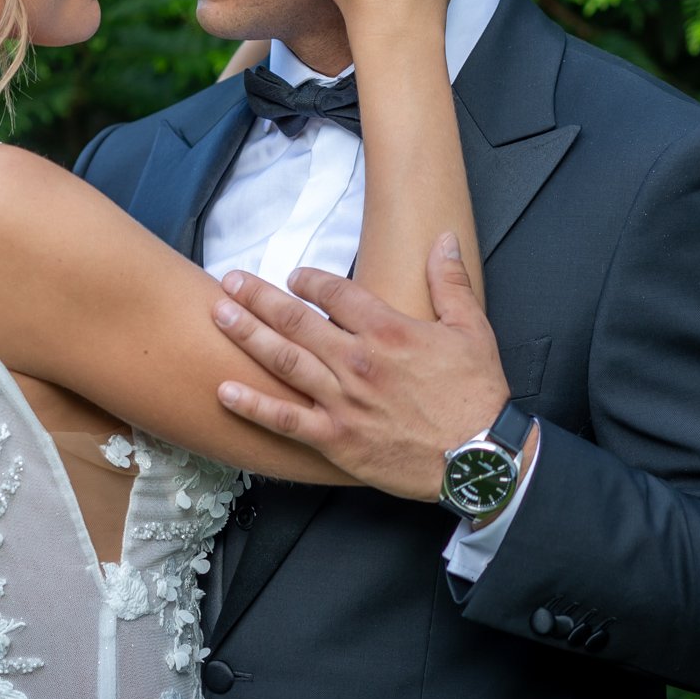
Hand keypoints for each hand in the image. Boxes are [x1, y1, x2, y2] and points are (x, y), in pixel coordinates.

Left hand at [210, 234, 508, 499]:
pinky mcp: (336, 439)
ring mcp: (342, 401)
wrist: (481, 459)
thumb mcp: (472, 329)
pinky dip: (252, 405)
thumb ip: (450, 281)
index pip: (334, 292)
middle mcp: (357, 361)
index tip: (292, 276)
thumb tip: (443, 238)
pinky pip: (285, 420)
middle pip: (296, 320)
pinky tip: (224, 389)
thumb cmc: (477, 395)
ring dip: (247, 335)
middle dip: (258, 297)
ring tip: (218, 314)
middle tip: (230, 281)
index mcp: (388, 330)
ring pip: (283, 361)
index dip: (307, 280)